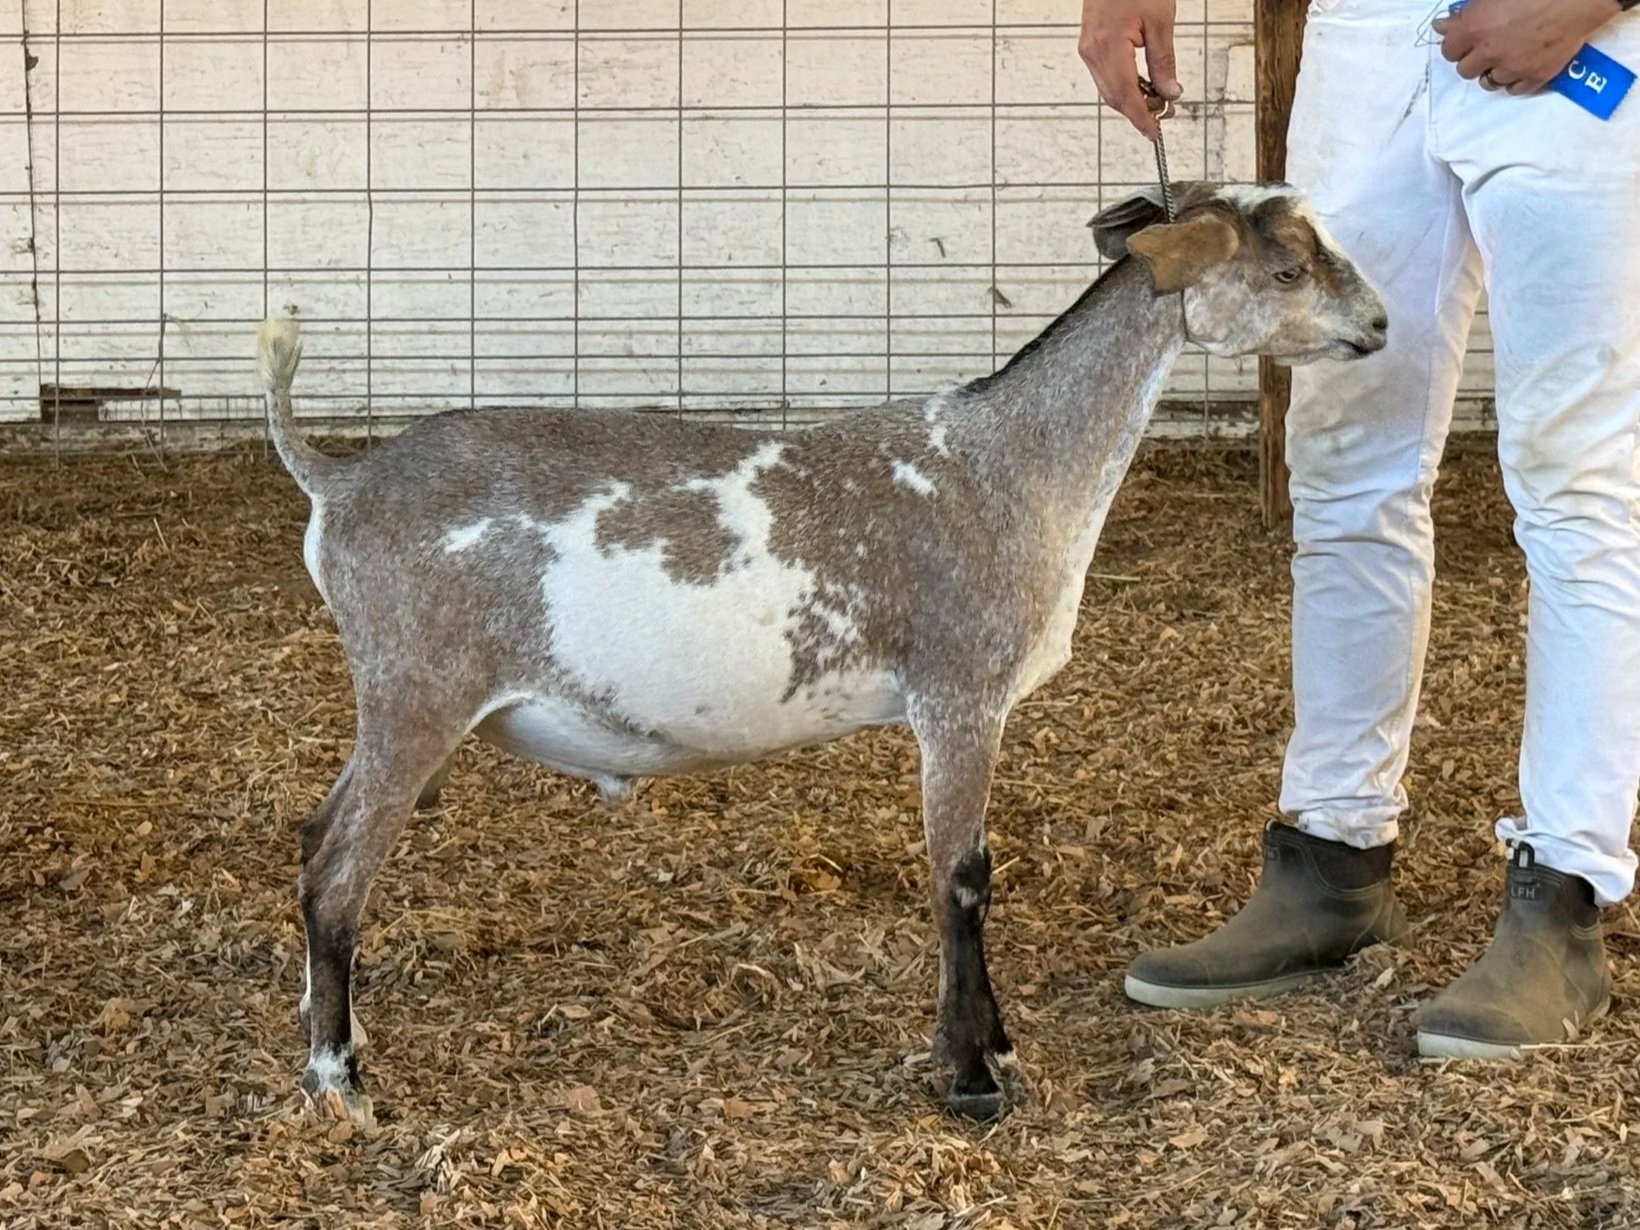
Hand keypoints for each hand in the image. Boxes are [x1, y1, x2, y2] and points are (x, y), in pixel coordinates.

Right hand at [1078, 0, 1180, 140]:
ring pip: (1108, 90)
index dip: (1141, 118)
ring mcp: (1088, 49)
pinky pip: (1105, 76)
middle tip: (1163, 116)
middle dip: (1138, 112)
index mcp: (1109, 46)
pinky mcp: (1089, 46)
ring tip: (1155, 101)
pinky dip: (1122, 87)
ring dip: (1131, 101)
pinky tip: (1140, 86)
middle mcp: (1093, 51)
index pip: (1126, 95)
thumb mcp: (1160, 20)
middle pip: (1114, 97)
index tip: (1155, 133)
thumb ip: (1163, 60)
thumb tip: (1170, 91)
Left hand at [1434, 0, 1620, 93]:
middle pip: (1465, 70)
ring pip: (1489, 83)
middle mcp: (1489, 52)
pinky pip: (1515, 89)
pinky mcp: (1535, 77)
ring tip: (1506, 57)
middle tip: (1487, 47)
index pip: (1448, 51)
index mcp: (1475, 28)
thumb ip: (1465, 12)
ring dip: (1493, 72)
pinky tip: (1522, 65)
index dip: (1457, 45)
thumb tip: (1441, 25)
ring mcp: (1513, 67)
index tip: (1466, 40)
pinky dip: (1516, 80)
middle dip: (1473, 59)